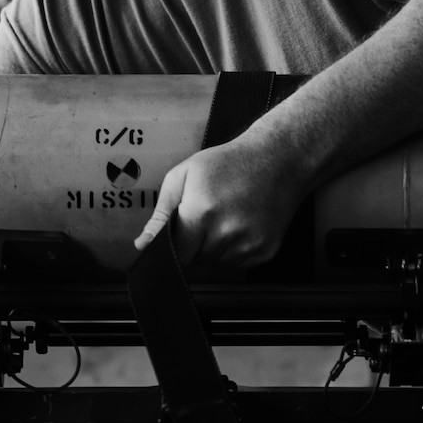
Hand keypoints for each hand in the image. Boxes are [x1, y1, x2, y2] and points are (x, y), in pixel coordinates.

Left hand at [132, 134, 301, 267]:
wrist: (278, 159)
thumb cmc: (229, 163)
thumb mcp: (185, 175)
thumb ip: (162, 214)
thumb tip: (143, 245)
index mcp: (202, 213)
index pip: (175, 255)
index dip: (172, 248)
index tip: (176, 236)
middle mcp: (227, 234)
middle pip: (195, 261)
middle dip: (193, 245)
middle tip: (204, 217)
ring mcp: (249, 246)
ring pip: (216, 263)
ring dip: (213, 248)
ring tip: (225, 216)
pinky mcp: (265, 252)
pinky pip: (238, 262)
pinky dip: (234, 249)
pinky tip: (241, 223)